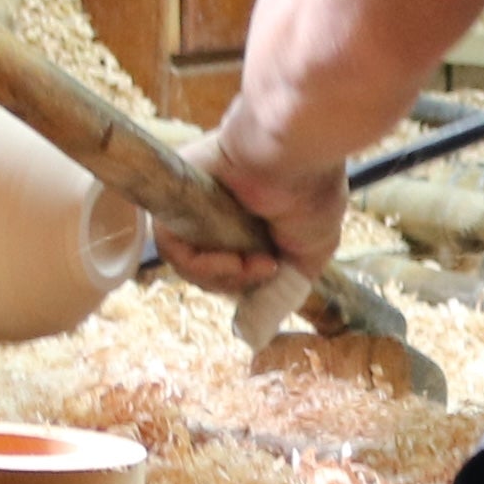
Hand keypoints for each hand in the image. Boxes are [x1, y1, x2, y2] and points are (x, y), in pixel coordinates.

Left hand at [152, 126, 347, 296]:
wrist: (296, 153)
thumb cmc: (311, 191)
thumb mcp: (309, 252)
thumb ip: (284, 286)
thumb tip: (253, 330)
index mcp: (249, 220)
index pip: (229, 266)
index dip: (245, 282)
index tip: (271, 275)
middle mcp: (220, 211)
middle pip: (208, 269)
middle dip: (236, 282)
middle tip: (265, 270)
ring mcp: (196, 202)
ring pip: (189, 263)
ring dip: (224, 277)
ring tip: (254, 263)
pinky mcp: (174, 191)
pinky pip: (172, 244)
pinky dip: (202, 264)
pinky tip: (234, 258)